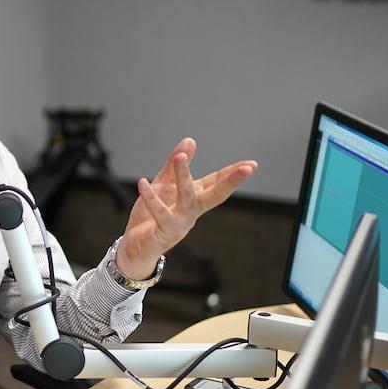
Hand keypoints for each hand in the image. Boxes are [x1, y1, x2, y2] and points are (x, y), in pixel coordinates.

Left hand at [116, 138, 256, 279]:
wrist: (135, 248)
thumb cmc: (150, 217)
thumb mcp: (163, 185)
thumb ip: (174, 165)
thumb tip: (190, 140)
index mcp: (194, 199)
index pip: (216, 182)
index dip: (232, 173)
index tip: (251, 164)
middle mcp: (192, 211)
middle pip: (215, 194)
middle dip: (231, 181)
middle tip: (248, 168)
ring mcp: (181, 222)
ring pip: (186, 197)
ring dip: (183, 176)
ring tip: (180, 156)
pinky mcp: (165, 230)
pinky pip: (159, 212)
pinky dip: (151, 198)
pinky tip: (143, 182)